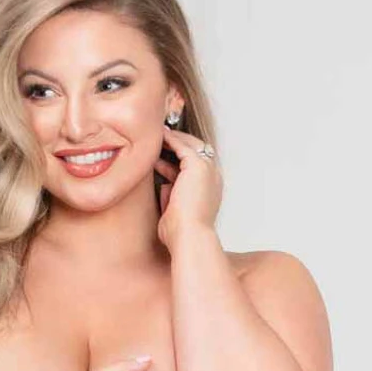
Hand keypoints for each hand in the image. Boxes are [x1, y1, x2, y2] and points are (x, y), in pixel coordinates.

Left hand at [155, 124, 222, 251]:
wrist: (190, 237)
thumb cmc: (181, 234)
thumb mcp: (175, 213)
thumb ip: (171, 198)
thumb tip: (163, 184)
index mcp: (210, 190)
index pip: (195, 169)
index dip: (176, 162)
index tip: (159, 159)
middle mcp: (213, 177)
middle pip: (198, 152)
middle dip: (179, 145)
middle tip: (161, 139)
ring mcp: (208, 170)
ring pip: (192, 145)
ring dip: (175, 138)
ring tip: (158, 133)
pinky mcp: (198, 165)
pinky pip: (183, 145)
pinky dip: (171, 139)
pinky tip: (158, 136)